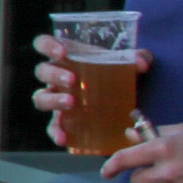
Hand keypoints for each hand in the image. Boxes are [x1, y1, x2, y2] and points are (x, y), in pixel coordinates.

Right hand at [33, 33, 160, 142]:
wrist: (125, 104)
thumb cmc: (118, 76)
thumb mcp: (128, 64)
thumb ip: (138, 58)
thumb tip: (141, 63)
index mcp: (67, 58)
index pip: (44, 44)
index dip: (47, 46)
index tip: (62, 53)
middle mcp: (57, 78)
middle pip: (42, 71)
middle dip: (54, 74)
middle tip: (73, 80)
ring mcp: (58, 100)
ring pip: (41, 98)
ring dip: (53, 99)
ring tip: (71, 103)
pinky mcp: (63, 122)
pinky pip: (51, 127)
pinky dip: (55, 132)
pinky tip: (64, 138)